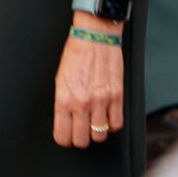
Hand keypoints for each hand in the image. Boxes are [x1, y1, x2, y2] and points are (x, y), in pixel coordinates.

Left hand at [54, 11, 124, 147]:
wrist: (95, 36)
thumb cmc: (76, 53)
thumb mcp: (60, 79)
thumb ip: (63, 102)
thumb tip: (65, 120)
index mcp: (64, 99)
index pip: (63, 135)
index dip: (64, 139)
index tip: (66, 136)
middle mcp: (82, 103)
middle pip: (82, 140)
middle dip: (80, 138)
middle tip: (81, 131)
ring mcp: (101, 101)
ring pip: (100, 135)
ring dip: (97, 132)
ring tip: (95, 123)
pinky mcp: (117, 96)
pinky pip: (117, 124)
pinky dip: (112, 124)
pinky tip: (108, 116)